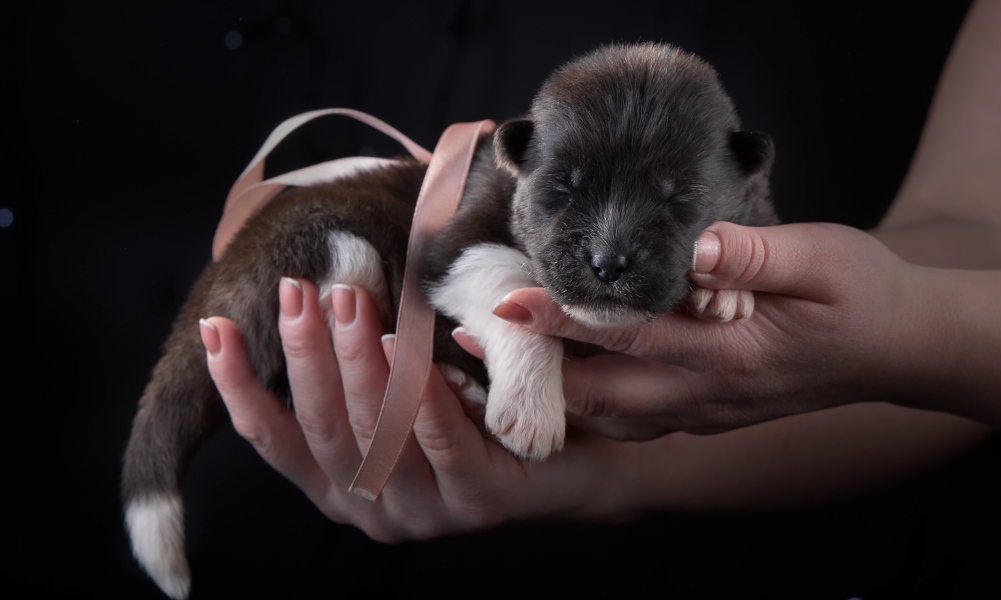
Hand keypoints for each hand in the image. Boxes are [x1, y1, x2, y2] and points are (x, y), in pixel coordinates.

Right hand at [200, 278, 636, 539]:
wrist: (581, 460)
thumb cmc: (478, 414)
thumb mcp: (405, 394)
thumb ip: (356, 373)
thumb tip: (305, 299)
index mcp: (342, 487)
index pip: (274, 438)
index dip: (239, 385)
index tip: (215, 327)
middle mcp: (373, 509)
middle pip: (321, 428)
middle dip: (303, 355)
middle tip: (297, 289)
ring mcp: (425, 512)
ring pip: (375, 433)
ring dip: (355, 361)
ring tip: (345, 297)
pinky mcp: (478, 502)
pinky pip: (441, 443)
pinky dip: (419, 394)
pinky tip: (401, 347)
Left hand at [486, 221, 935, 437]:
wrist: (896, 348)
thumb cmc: (862, 295)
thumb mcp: (826, 260)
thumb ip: (758, 255)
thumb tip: (695, 244)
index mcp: (734, 353)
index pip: (632, 334)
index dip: (566, 318)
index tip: (506, 300)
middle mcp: (709, 394)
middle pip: (601, 392)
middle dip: (531, 371)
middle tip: (467, 342)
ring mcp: (703, 411)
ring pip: (609, 413)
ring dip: (549, 391)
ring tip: (490, 360)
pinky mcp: (702, 411)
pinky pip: (629, 416)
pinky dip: (583, 401)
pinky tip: (553, 375)